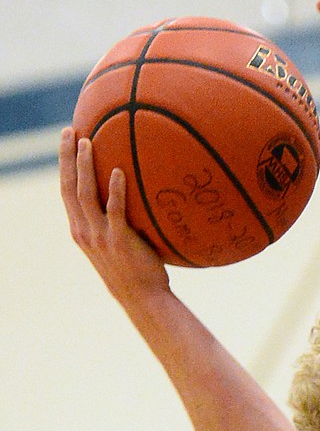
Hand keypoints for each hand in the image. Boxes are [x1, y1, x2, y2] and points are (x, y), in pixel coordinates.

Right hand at [59, 128, 169, 308]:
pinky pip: (115, 210)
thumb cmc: (133, 271)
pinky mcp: (119, 240)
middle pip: (69, 186)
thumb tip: (127, 196)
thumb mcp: (113, 245)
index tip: (67, 141)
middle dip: (67, 157)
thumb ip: (111, 223)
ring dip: (84, 166)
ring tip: (88, 142)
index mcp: (80, 230)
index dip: (64, 165)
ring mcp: (100, 236)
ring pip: (85, 194)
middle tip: (70, 131)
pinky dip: (115, 190)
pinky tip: (118, 171)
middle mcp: (84, 231)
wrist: (143, 298)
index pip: (66, 192)